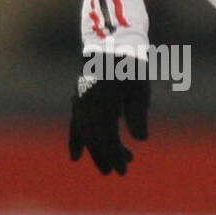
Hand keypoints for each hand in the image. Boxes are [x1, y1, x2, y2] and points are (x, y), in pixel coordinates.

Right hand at [68, 55, 150, 174]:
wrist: (110, 42)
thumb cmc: (131, 65)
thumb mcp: (140, 88)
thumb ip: (138, 114)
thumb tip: (141, 140)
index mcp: (105, 100)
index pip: (108, 136)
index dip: (115, 154)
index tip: (124, 169)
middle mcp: (88, 103)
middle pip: (95, 138)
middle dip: (106, 157)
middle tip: (119, 172)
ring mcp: (80, 101)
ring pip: (86, 133)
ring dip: (96, 151)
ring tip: (108, 166)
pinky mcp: (78, 99)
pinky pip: (74, 124)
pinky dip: (75, 140)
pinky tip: (75, 157)